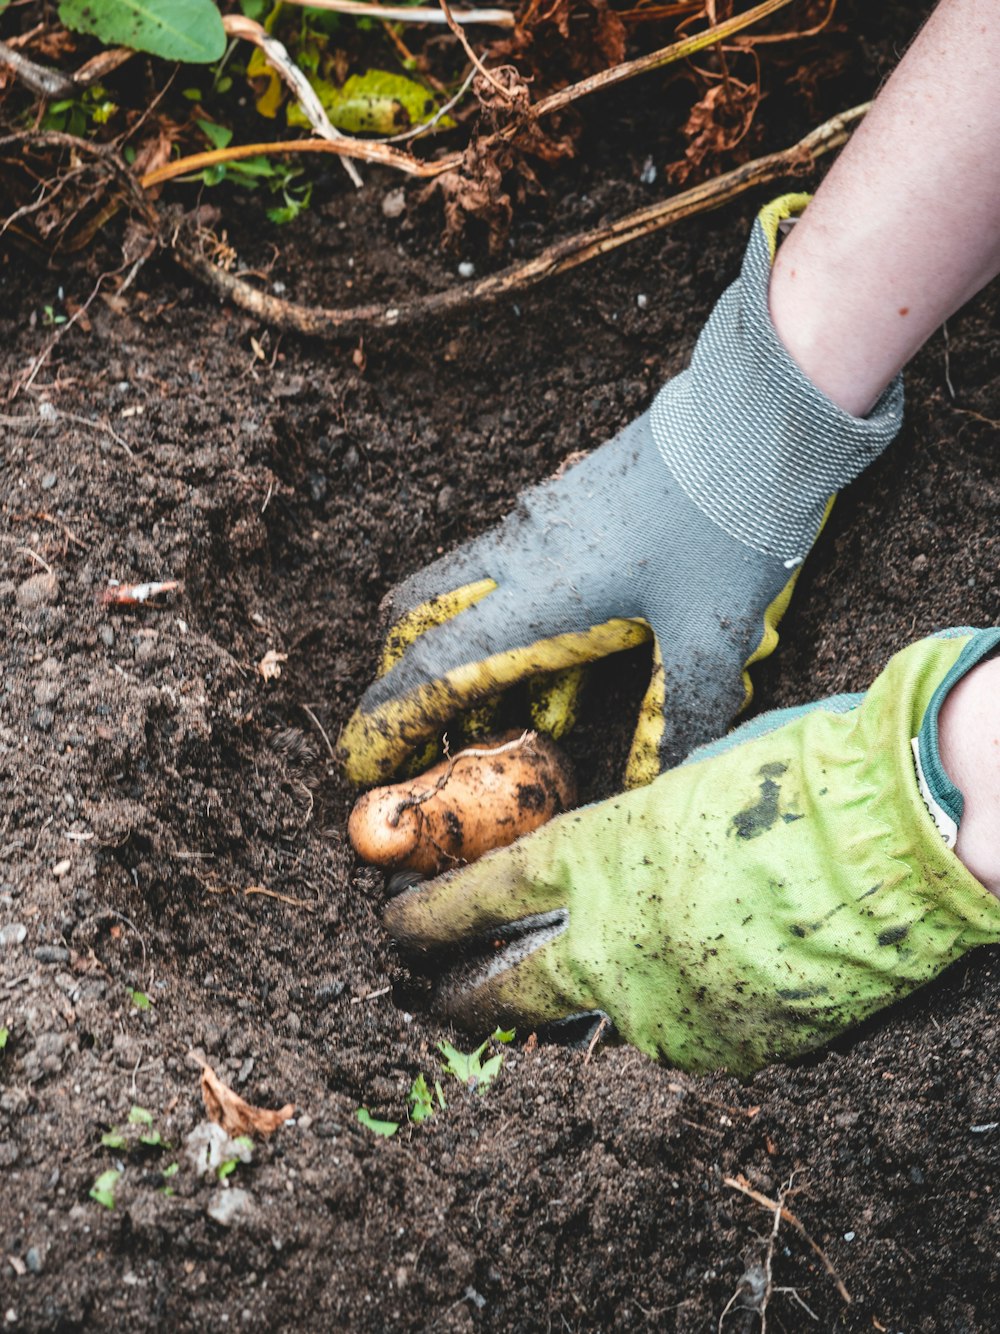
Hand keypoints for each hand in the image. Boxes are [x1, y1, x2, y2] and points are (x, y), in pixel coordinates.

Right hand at [340, 195, 901, 788]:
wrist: (759, 414)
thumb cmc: (729, 522)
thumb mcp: (712, 636)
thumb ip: (681, 715)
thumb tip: (661, 784)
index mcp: (537, 592)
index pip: (434, 666)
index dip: (388, 721)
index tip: (357, 762)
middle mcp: (519, 552)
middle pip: (417, 614)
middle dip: (400, 677)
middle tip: (416, 731)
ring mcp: (540, 521)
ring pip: (461, 588)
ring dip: (461, 651)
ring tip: (503, 718)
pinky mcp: (568, 504)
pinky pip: (510, 570)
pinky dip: (509, 622)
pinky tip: (566, 664)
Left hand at [383, 629, 999, 1074]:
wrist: (900, 840)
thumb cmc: (801, 778)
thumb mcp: (692, 780)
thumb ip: (642, 824)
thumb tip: (629, 845)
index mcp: (597, 856)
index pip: (483, 894)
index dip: (431, 913)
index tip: (396, 926)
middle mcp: (613, 941)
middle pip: (506, 983)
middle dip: (458, 995)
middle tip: (427, 1000)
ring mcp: (667, 1003)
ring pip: (590, 1022)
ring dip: (568, 1013)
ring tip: (555, 1012)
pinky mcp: (725, 1047)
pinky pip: (677, 1036)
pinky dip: (670, 1016)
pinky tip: (688, 995)